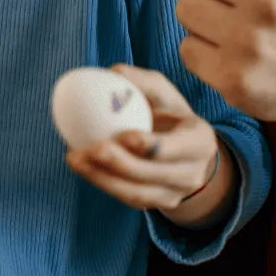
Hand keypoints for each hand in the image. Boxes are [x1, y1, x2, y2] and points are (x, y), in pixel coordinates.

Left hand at [66, 65, 221, 218]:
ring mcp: (174, 194)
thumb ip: (142, 81)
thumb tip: (114, 72)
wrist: (186, 152)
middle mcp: (192, 174)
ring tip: (75, 159)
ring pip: (137, 193)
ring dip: (102, 177)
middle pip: (153, 174)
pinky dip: (102, 182)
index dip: (150, 145)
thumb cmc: (170, 113)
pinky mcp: (156, 203)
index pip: (176, 148)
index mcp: (200, 142)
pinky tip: (81, 166)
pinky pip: (127, 198)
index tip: (123, 135)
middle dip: (120, 164)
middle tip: (90, 148)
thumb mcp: (164, 92)